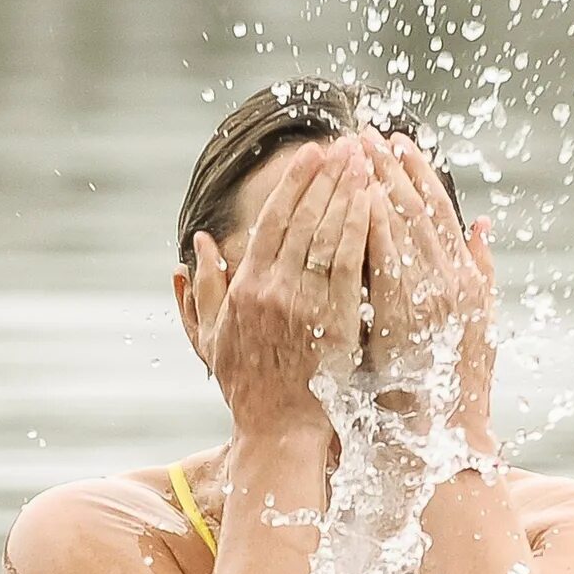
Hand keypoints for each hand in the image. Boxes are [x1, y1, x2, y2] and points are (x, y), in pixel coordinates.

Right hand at [187, 138, 374, 444]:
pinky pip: (351, 265)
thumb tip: (198, 245)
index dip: (295, 183)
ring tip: (365, 161)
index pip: (273, 220)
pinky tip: (375, 204)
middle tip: (346, 143)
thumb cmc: (247, 386)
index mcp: (245, 287)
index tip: (313, 154)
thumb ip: (205, 289)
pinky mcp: (336, 320)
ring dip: (348, 193)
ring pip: (329, 235)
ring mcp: (305, 304)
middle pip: (304, 218)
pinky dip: (362, 230)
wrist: (279, 430)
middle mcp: (273, 289)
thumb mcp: (212, 337)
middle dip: (326, 176)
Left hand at [366, 135, 496, 446]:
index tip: (401, 143)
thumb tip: (483, 225)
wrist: (443, 432)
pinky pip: (385, 257)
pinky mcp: (406, 312)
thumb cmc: (452, 382)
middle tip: (368, 133)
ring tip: (355, 150)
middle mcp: (454, 280)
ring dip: (379, 183)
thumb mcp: (478, 321)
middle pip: (418, 210)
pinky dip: (372, 223)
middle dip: (393, 168)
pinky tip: (355, 194)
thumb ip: (481, 269)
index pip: (439, 213)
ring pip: (402, 225)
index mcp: (468, 278)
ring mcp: (432, 295)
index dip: (419, 174)